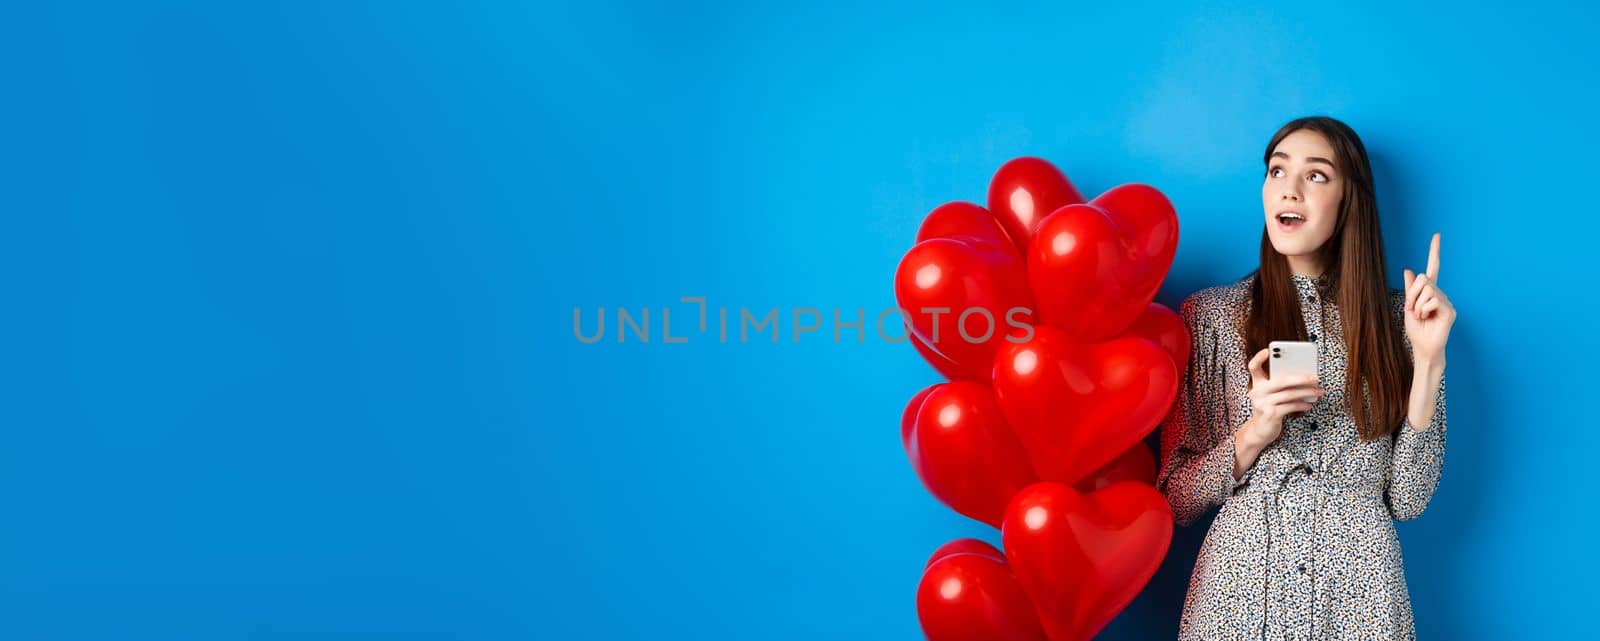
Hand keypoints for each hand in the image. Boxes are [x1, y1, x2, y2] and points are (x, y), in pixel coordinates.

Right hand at [1240, 347, 1326, 447]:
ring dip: (1307, 392)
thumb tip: (1304, 378)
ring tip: (1318, 392)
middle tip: (1315, 378)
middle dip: (1301, 378)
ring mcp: (1262, 403)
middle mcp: (1257, 392)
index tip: (1267, 350)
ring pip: (1289, 394)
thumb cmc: (1269, 409)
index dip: (1258, 358)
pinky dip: (1302, 404)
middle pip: (1281, 380)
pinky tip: (1310, 404)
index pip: (1253, 367)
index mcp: (1256, 384)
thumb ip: (1280, 386)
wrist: (1259, 432)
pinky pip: (1290, 406)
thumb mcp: (1270, 396)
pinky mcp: (1270, 414)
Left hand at [1403, 233, 1455, 364]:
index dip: (1434, 252)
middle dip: (1412, 294)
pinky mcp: (1450, 310)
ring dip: (1417, 304)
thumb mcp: (1409, 306)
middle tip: (1413, 309)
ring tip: (1421, 316)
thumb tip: (1408, 269)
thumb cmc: (1417, 330)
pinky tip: (1428, 319)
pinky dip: (1424, 310)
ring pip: (1427, 290)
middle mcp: (1440, 293)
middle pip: (1424, 279)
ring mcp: (1447, 301)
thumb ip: (1410, 289)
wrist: (1423, 347)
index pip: (1433, 268)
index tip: (1436, 235)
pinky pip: (1433, 301)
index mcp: (1429, 292)